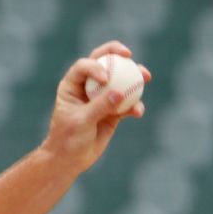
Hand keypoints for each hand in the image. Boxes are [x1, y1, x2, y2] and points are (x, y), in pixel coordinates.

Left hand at [40, 41, 151, 174]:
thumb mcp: (81, 122)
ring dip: (134, 77)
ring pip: (120, 81)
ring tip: (146, 77)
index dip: (96, 65)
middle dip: (117, 54)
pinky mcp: (113, 111)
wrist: (70, 159)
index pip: (84, 66)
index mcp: (72, 85)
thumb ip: (100, 106)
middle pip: (104, 63)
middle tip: (129, 55)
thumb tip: (120, 92)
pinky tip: (138, 112)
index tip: (105, 77)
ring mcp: (102, 98)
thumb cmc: (67, 139)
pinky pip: (128, 103)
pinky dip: (134, 105)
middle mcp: (87, 87)